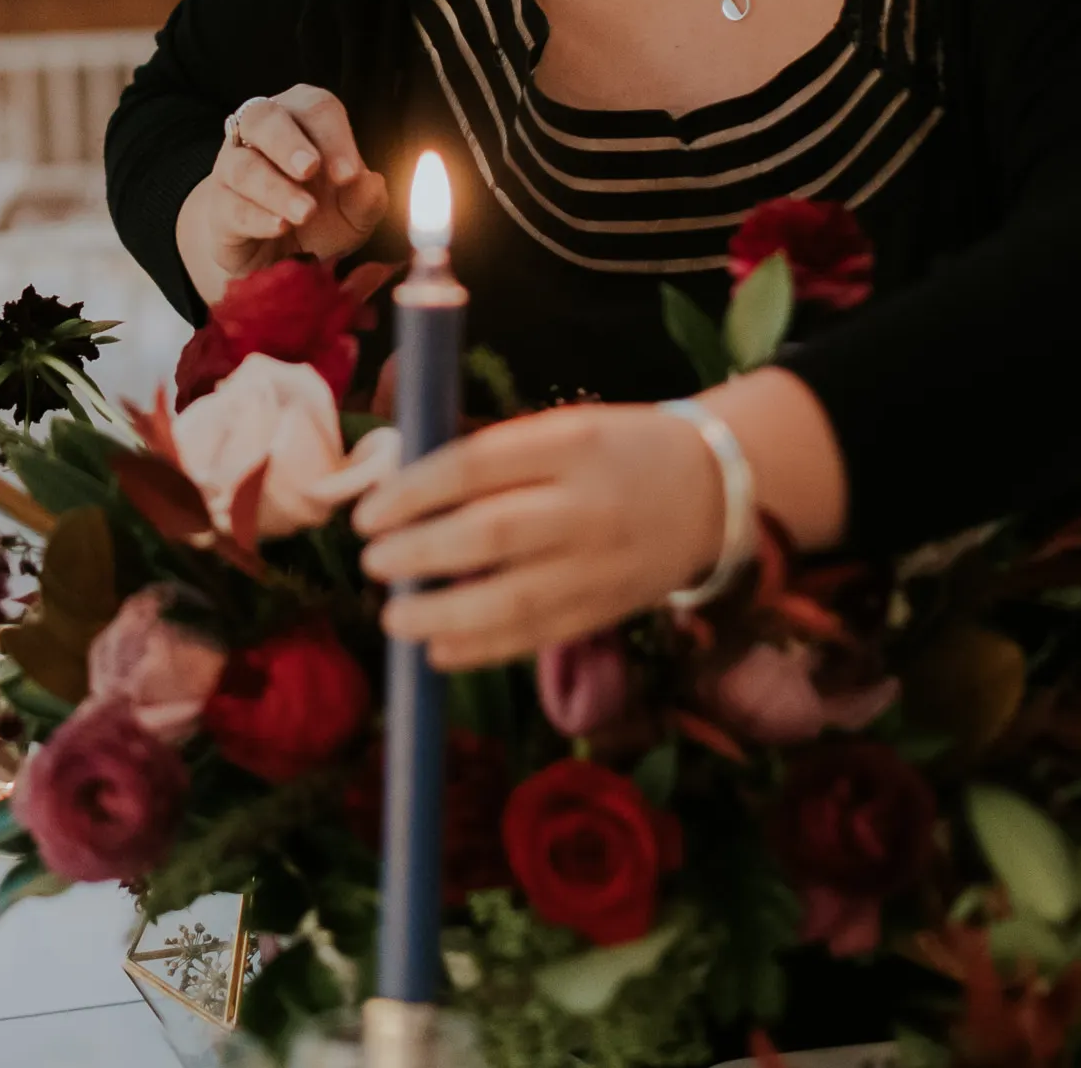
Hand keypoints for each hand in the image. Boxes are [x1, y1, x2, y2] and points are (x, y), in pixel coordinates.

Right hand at [173, 85, 391, 304]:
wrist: (278, 256)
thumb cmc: (320, 217)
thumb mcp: (354, 213)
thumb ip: (366, 199)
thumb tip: (371, 183)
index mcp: (302, 118)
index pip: (315, 108)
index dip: (333, 137)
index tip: (348, 174)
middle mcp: (260, 133)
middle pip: (263, 118)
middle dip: (288, 143)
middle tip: (311, 169)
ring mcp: (231, 167)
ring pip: (242, 164)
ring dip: (275, 188)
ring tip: (305, 212)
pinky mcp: (217, 207)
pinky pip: (229, 205)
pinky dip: (256, 216)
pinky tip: (280, 227)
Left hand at [352, 405, 721, 669]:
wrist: (712, 490)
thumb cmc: (613, 451)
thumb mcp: (561, 429)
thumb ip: (493, 460)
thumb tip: (400, 497)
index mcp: (569, 443)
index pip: (476, 466)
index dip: (413, 492)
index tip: (368, 513)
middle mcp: (587, 505)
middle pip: (491, 534)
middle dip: (420, 554)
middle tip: (372, 563)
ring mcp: (600, 565)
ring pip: (513, 600)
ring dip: (442, 616)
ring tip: (394, 618)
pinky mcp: (607, 609)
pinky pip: (538, 637)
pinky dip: (483, 650)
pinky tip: (439, 652)